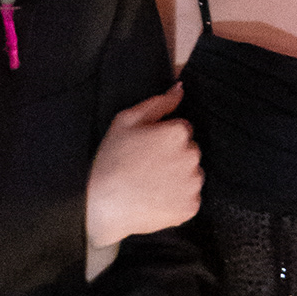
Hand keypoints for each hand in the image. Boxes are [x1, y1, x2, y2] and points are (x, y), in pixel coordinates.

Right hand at [85, 84, 200, 253]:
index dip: (163, 138)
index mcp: (178, 132)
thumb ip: (159, 102)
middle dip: (174, 156)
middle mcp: (192, 156)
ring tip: (151, 184)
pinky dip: (177, 199)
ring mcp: (193, 184)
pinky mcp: (191, 207)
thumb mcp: (127, 120)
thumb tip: (180, 88)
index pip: (182, 129)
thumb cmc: (112, 159)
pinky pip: (189, 199)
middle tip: (147, 167)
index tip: (147, 148)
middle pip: (189, 152)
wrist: (103, 204)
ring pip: (191, 175)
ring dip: (177, 178)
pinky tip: (156, 198)